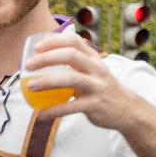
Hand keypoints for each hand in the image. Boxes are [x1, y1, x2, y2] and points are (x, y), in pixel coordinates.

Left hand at [20, 32, 143, 130]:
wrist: (127, 110)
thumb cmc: (102, 89)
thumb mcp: (93, 72)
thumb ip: (75, 65)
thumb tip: (45, 57)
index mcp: (94, 59)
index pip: (75, 42)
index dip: (55, 41)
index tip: (36, 47)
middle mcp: (97, 69)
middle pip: (71, 56)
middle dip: (47, 58)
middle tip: (28, 65)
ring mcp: (97, 86)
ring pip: (71, 79)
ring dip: (48, 82)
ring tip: (30, 86)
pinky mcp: (95, 105)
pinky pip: (72, 107)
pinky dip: (54, 111)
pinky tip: (40, 115)